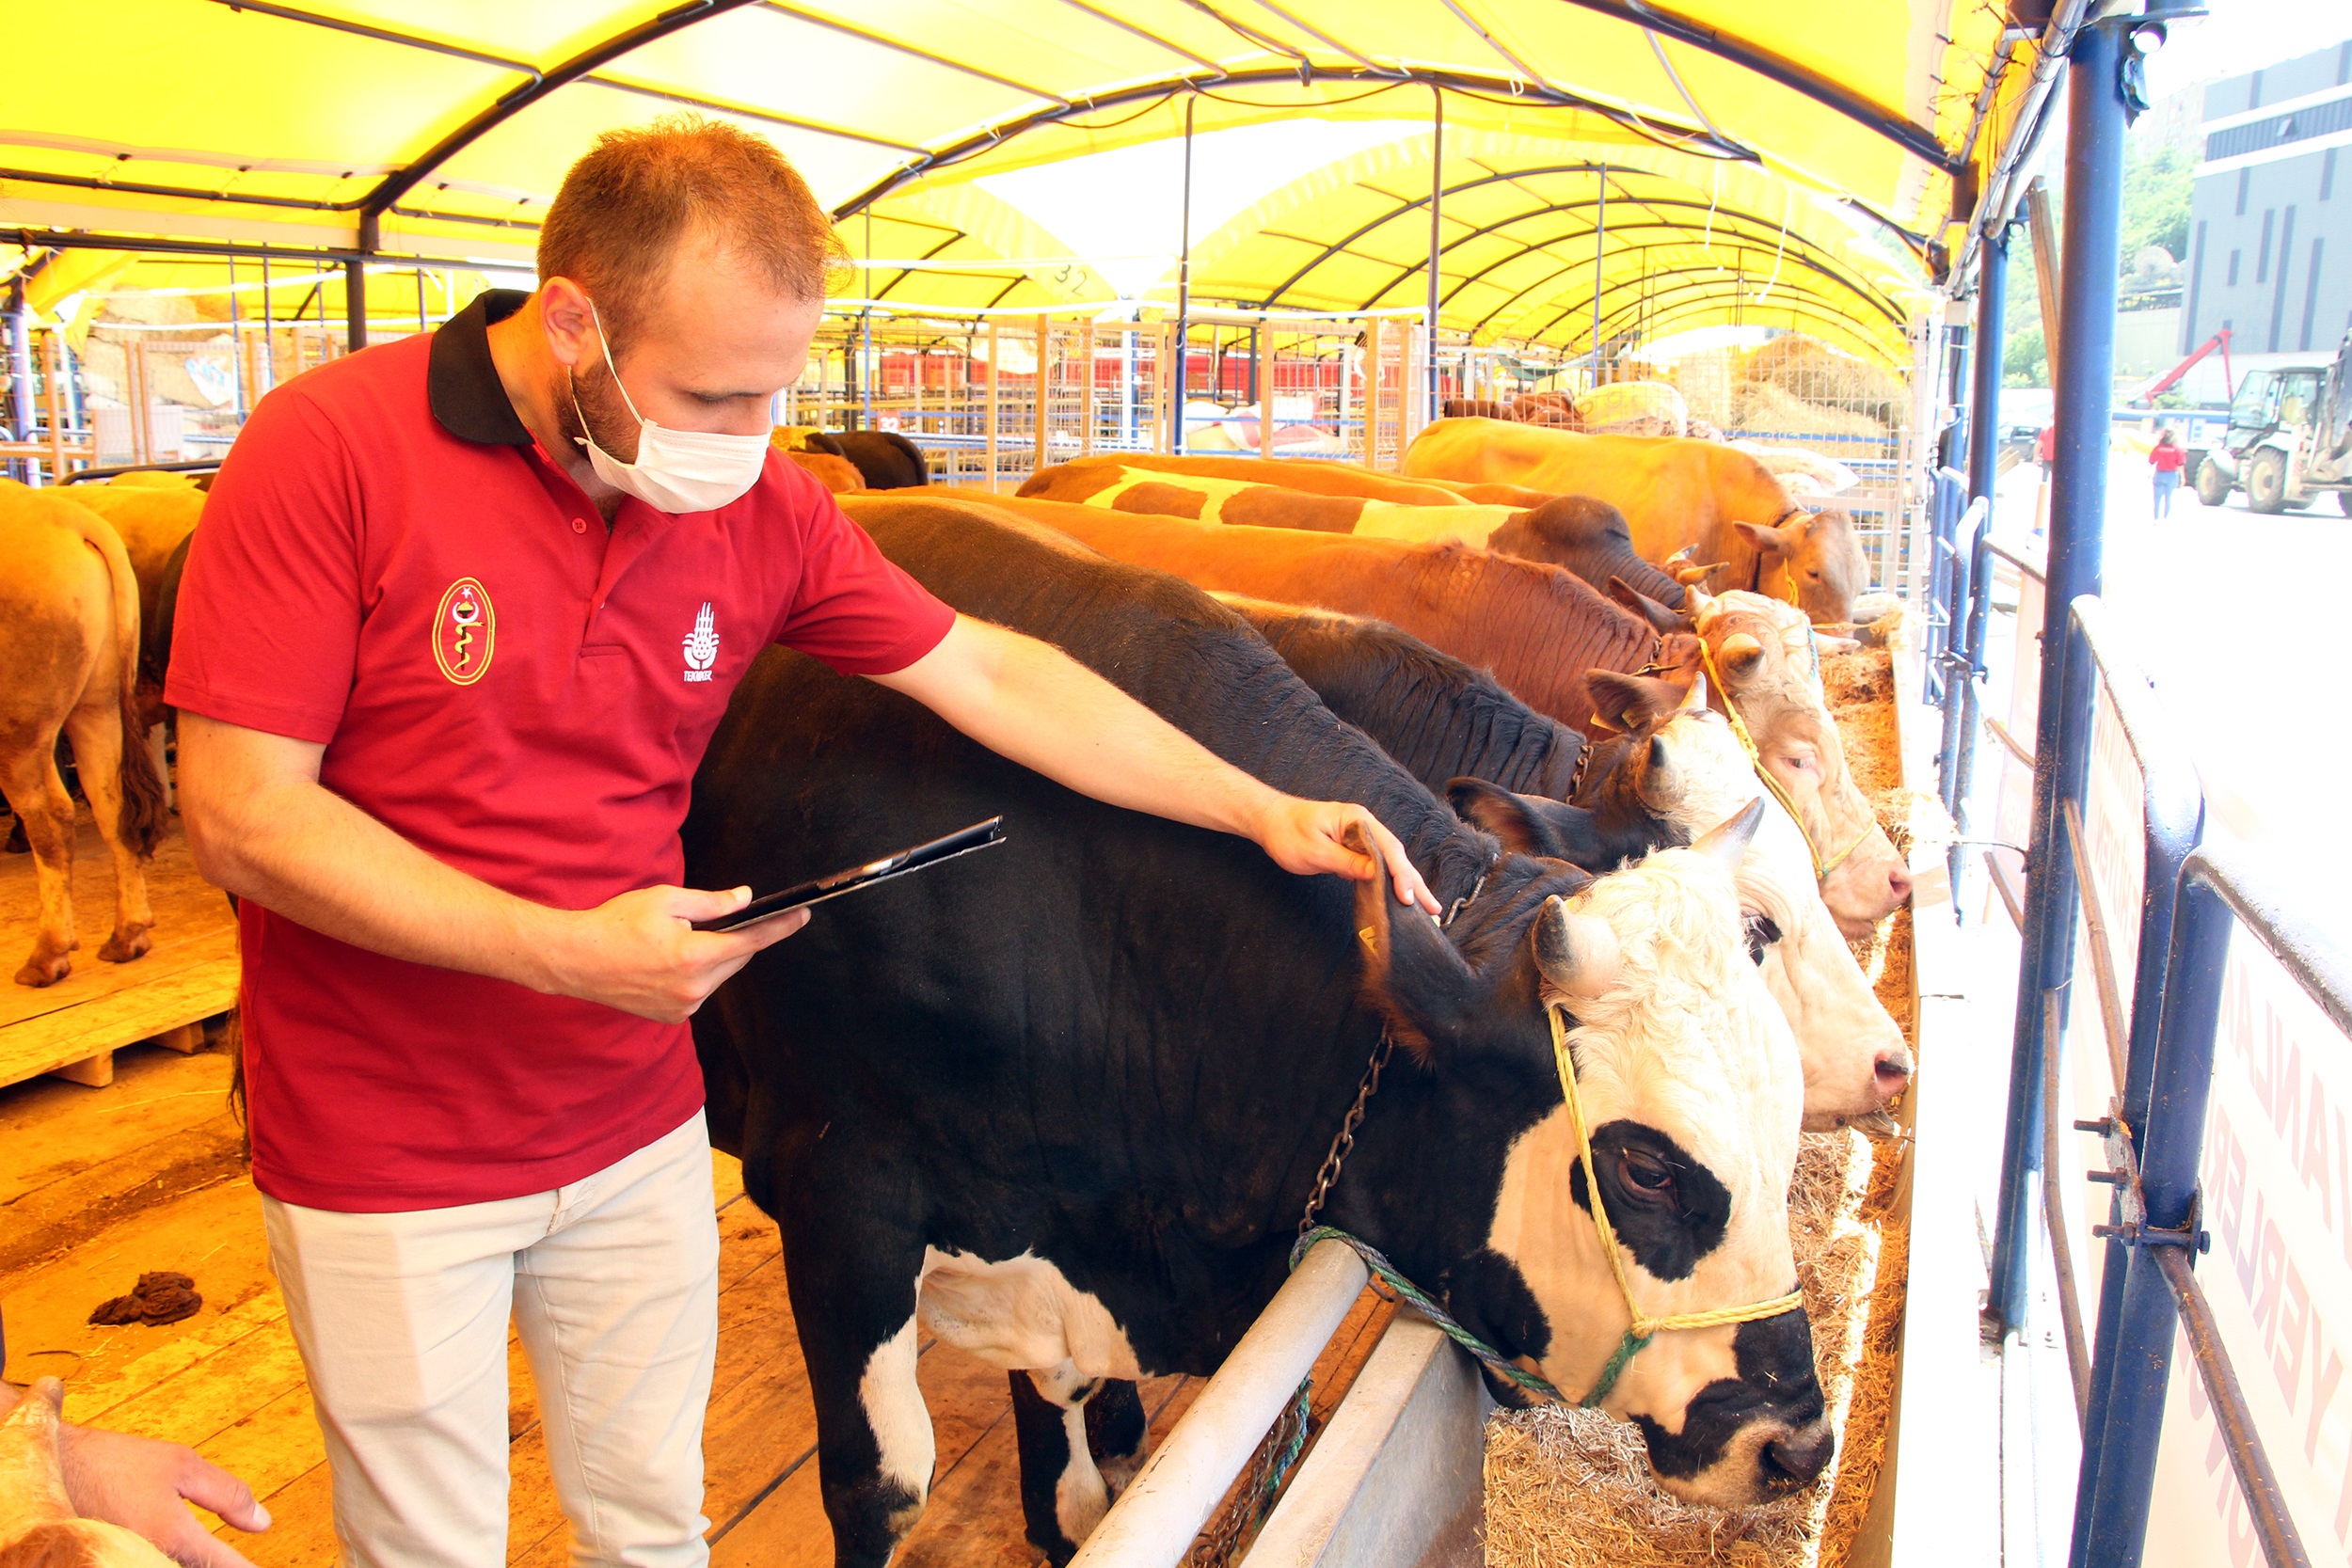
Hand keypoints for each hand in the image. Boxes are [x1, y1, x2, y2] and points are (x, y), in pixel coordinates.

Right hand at [58, 1421, 269, 1567]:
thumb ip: (226, 1494)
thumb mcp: (181, 1465)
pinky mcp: (105, 1565)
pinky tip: (169, 1551)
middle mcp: (145, 1558)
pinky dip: (163, 1559)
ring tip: (201, 1550)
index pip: (223, 1566)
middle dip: (213, 1564)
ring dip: (188, 1561)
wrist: (50, 1468)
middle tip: (225, 1556)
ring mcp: (123, 1563)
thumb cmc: (115, 1462)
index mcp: (171, 1533)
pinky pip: (144, 1566)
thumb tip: (262, 1523)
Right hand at [542, 885, 809, 1021]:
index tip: (801, 915)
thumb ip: (712, 902)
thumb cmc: (616, 924)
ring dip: (712, 958)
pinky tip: (668, 964)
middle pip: (736, 958)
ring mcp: (683, 1007)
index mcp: (694, 956)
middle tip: (708, 923)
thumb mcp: (666, 900)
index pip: (751, 940)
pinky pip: (699, 991)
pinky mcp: (672, 1017)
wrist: (576, 960)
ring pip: (718, 976)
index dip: (780, 926)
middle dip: (734, 939)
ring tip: (677, 943)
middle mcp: (694, 988)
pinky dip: (696, 975)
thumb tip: (745, 900)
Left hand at [1255, 799, 1438, 913]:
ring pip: (1390, 863)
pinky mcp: (1354, 850)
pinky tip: (1400, 898)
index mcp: (1357, 820)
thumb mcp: (1316, 851)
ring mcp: (1360, 838)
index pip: (1388, 849)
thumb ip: (1347, 862)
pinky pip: (1378, 867)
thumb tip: (1377, 874)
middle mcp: (1364, 827)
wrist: (1271, 821)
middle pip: (1396, 856)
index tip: (1406, 897)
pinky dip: (1390, 883)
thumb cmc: (1288, 832)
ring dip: (1407, 885)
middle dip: (1414, 883)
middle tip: (1433, 908)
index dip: (1400, 874)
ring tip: (1427, 908)